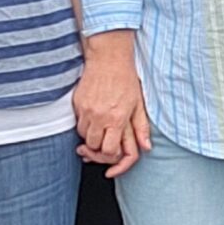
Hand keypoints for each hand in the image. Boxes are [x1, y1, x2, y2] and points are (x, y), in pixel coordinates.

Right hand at [75, 33, 151, 176]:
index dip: (113, 162)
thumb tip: (146, 147)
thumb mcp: (139, 104)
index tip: (112, 167)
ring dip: (92, 139)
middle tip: (105, 149)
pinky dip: (85, 127)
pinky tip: (94, 120)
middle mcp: (100, 116)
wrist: (108, 57)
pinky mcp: (77, 104)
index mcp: (118, 118)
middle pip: (95, 148)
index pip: (111, 151)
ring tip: (101, 131)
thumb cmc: (126, 78)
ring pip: (84, 138)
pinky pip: (78, 124)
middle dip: (101, 152)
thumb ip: (141, 128)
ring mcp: (86, 111)